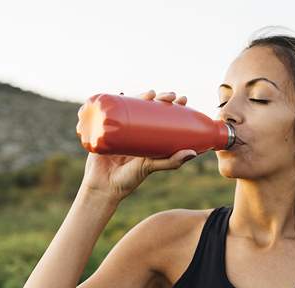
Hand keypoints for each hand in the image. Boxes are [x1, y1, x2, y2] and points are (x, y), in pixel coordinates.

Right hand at [79, 90, 198, 200]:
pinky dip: (114, 100)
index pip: (162, 117)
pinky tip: (121, 92)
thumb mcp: (150, 167)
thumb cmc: (127, 180)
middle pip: (148, 108)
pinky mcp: (104, 128)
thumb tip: (193, 153)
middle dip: (160, 98)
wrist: (102, 187)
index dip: (173, 106)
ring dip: (141, 95)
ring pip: (131, 106)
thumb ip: (170, 162)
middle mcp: (135, 131)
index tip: (183, 99)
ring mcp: (119, 128)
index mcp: (147, 138)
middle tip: (170, 96)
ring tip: (151, 93)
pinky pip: (109, 112)